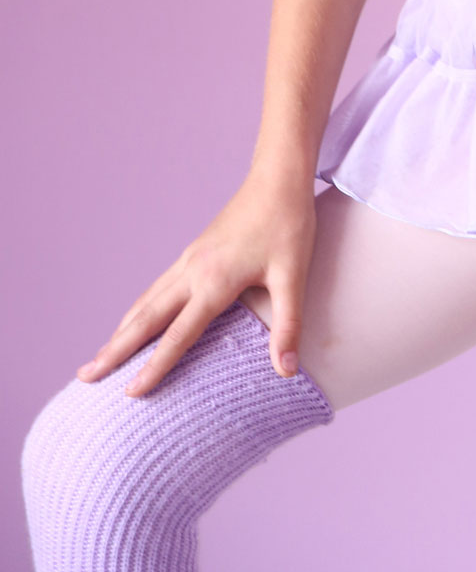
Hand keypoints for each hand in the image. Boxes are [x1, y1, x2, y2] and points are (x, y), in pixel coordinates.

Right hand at [75, 167, 316, 397]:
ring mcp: (190, 260)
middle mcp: (193, 271)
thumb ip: (289, 325)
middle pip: (145, 318)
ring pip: (146, 302)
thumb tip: (287, 371)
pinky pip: (157, 289)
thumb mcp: (294, 275)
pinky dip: (138, 311)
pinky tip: (134, 322)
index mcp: (215, 280)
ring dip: (121, 331)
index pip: (178, 334)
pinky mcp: (194, 253)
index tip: (129, 394)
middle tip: (85, 377)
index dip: (154, 366)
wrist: (278, 177)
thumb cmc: (288, 224)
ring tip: (98, 357)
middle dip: (115, 350)